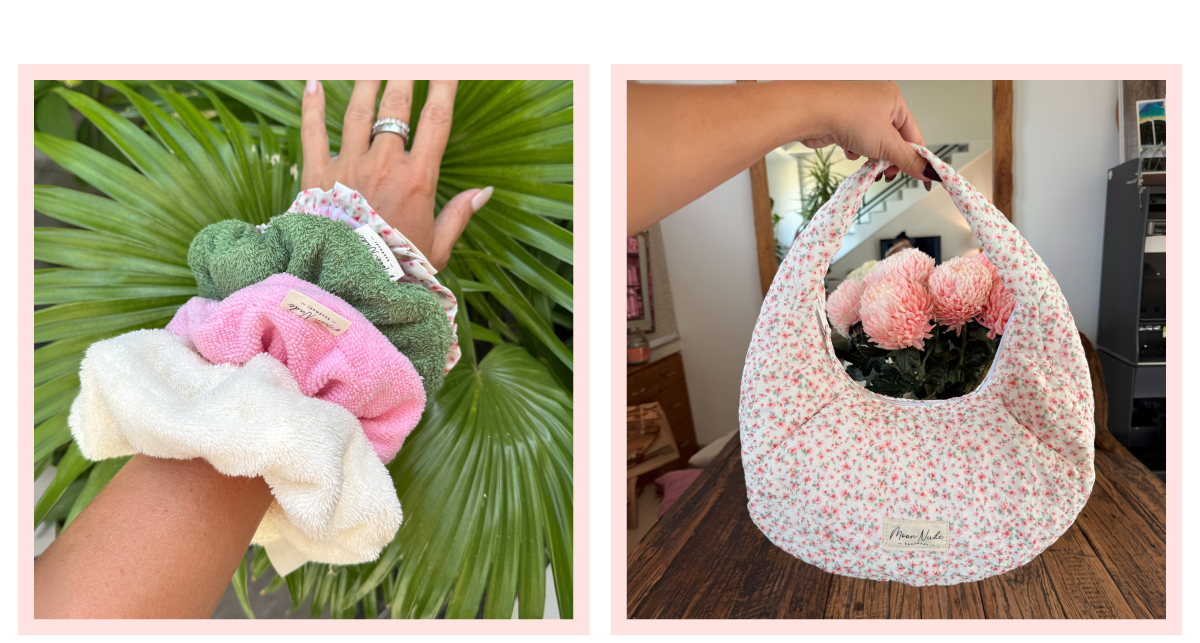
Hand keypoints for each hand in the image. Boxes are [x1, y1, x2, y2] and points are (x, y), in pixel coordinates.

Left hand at [300, 80, 492, 269]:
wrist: (347, 286)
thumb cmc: (396, 269)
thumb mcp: (437, 247)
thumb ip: (459, 215)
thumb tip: (485, 191)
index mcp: (418, 179)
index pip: (436, 121)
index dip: (444, 88)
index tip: (448, 68)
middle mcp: (384, 164)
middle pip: (396, 107)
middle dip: (404, 77)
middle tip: (408, 58)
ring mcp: (349, 166)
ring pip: (358, 112)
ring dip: (366, 82)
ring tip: (373, 64)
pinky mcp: (317, 175)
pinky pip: (313, 133)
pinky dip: (312, 107)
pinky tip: (315, 83)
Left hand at [799, 81, 931, 186]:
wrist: (811, 112)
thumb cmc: (848, 116)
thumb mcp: (886, 143)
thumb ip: (909, 160)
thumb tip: (929, 172)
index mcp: (894, 99)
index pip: (913, 134)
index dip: (917, 158)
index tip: (921, 177)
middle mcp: (877, 102)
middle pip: (893, 140)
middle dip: (889, 158)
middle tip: (887, 173)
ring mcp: (858, 111)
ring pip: (874, 142)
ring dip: (871, 156)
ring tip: (866, 160)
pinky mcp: (842, 122)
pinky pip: (857, 141)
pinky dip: (855, 150)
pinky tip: (849, 150)